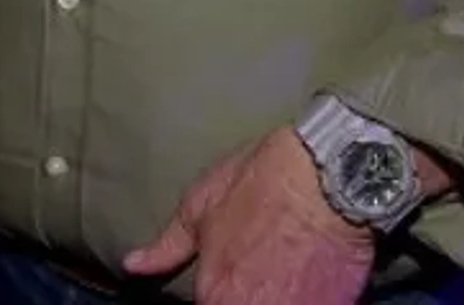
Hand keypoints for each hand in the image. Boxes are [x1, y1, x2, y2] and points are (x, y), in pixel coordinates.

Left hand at [122, 128, 374, 302]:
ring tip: (280, 276)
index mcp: (213, 295)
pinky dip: (303, 299)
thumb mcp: (202, 203)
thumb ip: (167, 246)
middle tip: (257, 273)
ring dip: (273, 296)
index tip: (224, 282)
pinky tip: (304, 281)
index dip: (215, 296)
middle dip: (244, 297)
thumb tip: (132, 264)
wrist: (330, 172)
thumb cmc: (263, 180)